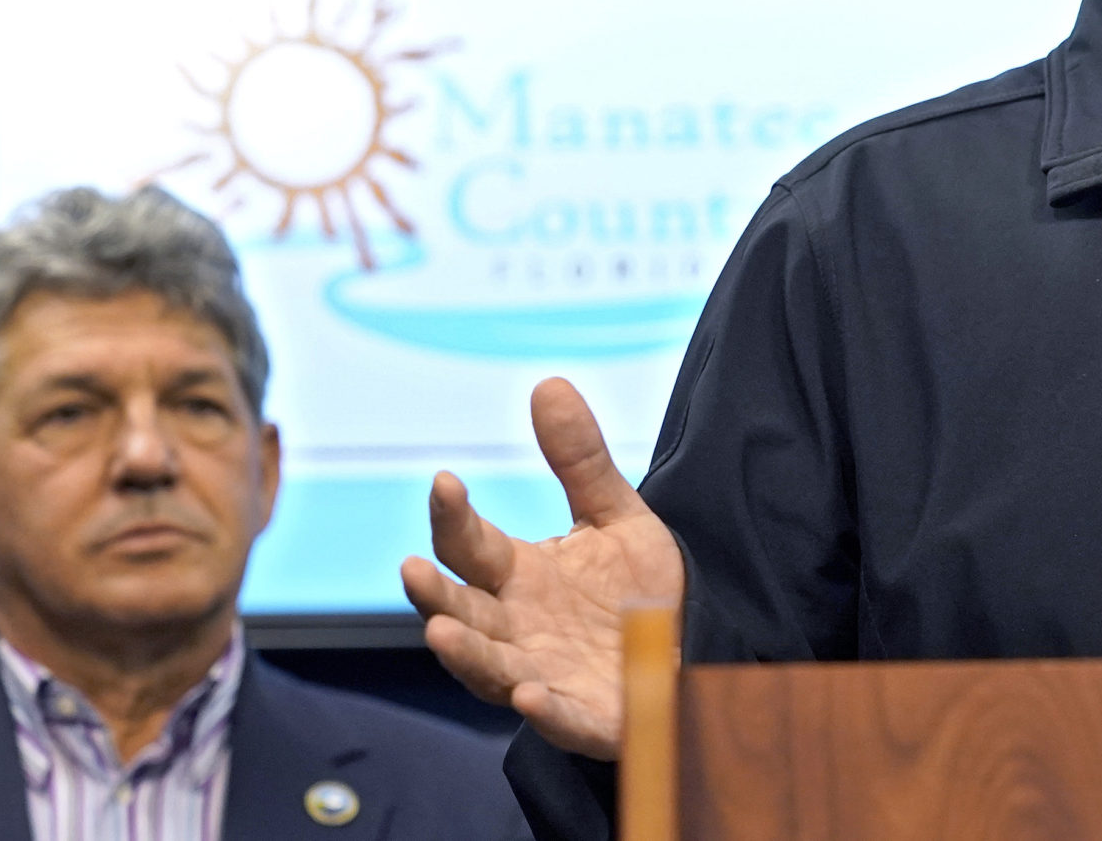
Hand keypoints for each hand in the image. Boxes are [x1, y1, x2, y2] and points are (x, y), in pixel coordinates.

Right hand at [401, 377, 684, 757]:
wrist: (688, 654)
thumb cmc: (637, 593)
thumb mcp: (616, 517)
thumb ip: (580, 460)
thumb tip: (548, 381)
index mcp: (517, 577)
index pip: (469, 545)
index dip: (452, 516)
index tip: (446, 479)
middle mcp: (516, 629)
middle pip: (463, 612)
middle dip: (435, 595)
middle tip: (413, 569)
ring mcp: (544, 677)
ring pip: (490, 670)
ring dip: (466, 654)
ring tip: (440, 631)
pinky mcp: (585, 719)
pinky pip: (559, 720)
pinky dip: (543, 711)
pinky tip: (530, 696)